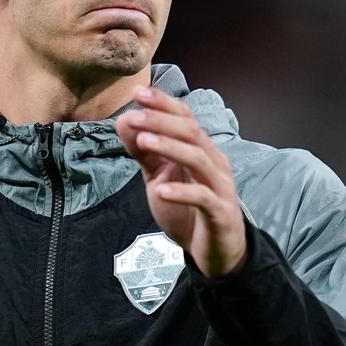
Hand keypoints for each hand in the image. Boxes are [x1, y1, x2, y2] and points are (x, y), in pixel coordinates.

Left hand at [115, 85, 246, 277]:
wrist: (214, 252)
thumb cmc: (188, 211)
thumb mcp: (160, 178)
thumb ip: (144, 153)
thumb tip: (125, 120)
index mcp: (201, 151)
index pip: (185, 118)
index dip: (164, 104)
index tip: (138, 92)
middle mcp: (214, 163)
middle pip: (191, 133)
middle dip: (161, 121)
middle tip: (134, 116)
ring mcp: (220, 187)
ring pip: (198, 158)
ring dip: (169, 148)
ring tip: (143, 142)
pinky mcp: (220, 213)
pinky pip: (203, 197)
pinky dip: (182, 192)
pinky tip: (161, 190)